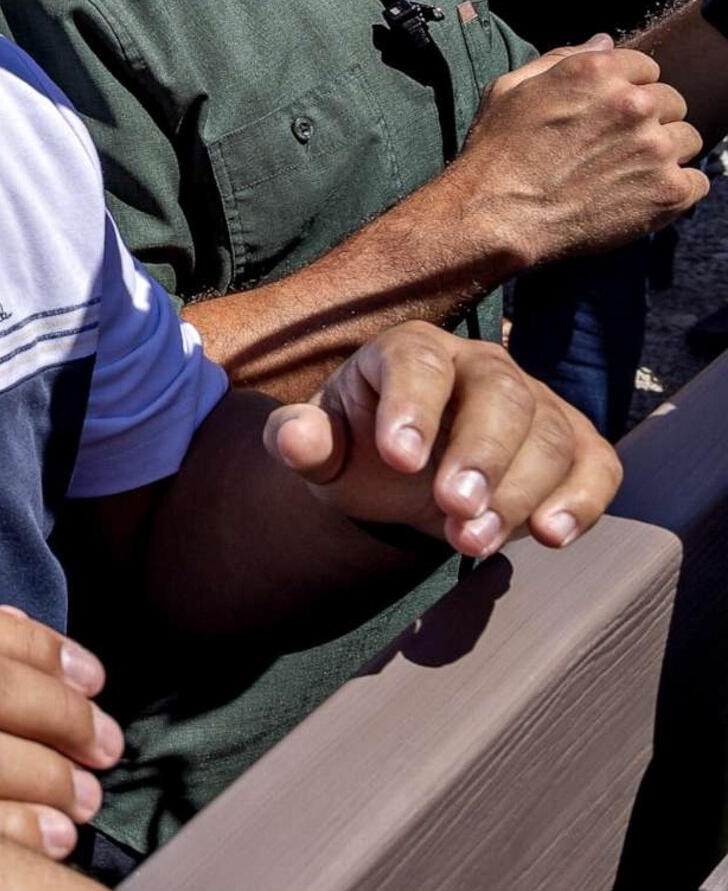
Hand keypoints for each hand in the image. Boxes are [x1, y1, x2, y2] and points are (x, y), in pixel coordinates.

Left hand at [265, 320, 619, 557]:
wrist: (405, 475)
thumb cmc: (361, 449)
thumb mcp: (322, 448)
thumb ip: (301, 439)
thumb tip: (294, 438)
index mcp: (411, 351)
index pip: (418, 361)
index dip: (413, 406)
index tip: (400, 459)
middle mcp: (481, 366)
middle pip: (500, 395)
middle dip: (480, 454)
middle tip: (453, 507)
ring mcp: (536, 402)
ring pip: (548, 435)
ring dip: (518, 492)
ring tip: (472, 539)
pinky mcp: (575, 445)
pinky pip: (596, 465)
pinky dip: (582, 500)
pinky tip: (550, 535)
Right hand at [448, 38, 704, 268]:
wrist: (497, 215)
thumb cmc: (497, 151)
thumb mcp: (512, 89)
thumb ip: (562, 59)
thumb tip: (604, 42)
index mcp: (598, 72)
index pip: (646, 68)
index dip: (628, 89)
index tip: (609, 113)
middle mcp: (634, 104)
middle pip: (672, 101)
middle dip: (649, 119)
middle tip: (615, 145)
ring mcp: (656, 149)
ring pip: (687, 140)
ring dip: (664, 152)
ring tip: (626, 172)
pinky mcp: (669, 191)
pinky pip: (696, 181)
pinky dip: (675, 188)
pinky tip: (640, 195)